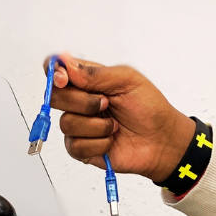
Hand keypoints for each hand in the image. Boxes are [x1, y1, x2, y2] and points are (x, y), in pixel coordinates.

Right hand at [47, 54, 196, 181]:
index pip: (56, 71)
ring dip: (96, 126)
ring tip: (115, 126)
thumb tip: (66, 66)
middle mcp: (79, 101)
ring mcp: (79, 125)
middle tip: (106, 103)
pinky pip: (75, 145)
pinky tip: (111, 140)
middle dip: (81, 101)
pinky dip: (98, 143)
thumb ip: (95, 73)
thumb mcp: (127, 80)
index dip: (54, 73)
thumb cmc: (149, 108)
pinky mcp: (82, 148)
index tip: (64, 78)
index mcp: (87, 80)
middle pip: (54, 97)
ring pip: (66, 123)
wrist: (162, 140)